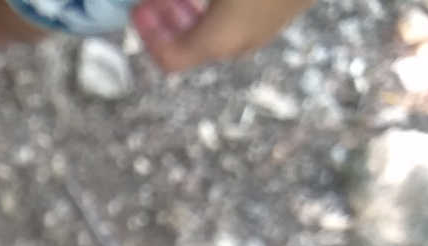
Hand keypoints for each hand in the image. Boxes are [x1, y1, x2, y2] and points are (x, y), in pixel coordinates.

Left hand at [132, 0, 315, 73]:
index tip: (138, 8)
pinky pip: (246, 16)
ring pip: (222, 32)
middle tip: (155, 1)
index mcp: (220, 38)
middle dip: (169, 24)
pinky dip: (224, 8)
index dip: (148, 35)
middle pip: (195, 48)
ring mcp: (271, 26)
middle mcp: (246, 41)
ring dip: (196, 15)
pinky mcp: (289, 7)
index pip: (171, 59)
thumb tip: (143, 1)